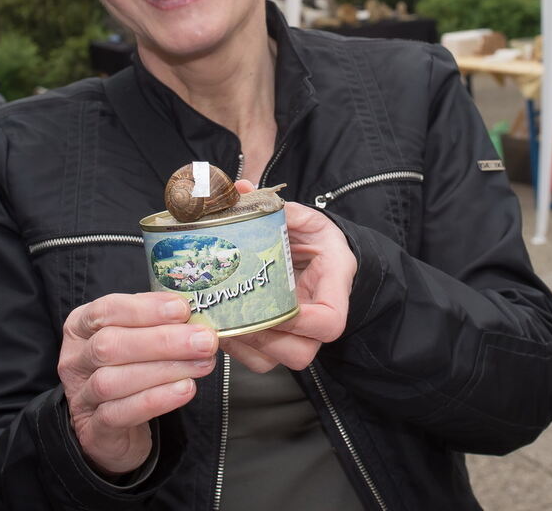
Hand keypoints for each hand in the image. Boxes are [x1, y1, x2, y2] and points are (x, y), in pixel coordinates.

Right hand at [58, 292, 217, 474]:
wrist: (116, 426)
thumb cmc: (130, 368)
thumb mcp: (138, 337)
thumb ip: (158, 323)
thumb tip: (195, 315)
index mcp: (82, 326)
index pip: (106, 310)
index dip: (145, 308)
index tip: (182, 309)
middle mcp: (75, 359)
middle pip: (109, 345)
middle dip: (162, 340)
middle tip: (204, 340)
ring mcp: (80, 396)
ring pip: (113, 380)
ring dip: (164, 370)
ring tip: (202, 364)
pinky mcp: (93, 430)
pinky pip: (119, 414)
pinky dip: (156, 400)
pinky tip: (185, 389)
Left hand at [220, 182, 356, 372]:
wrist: (318, 254)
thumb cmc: (316, 238)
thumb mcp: (305, 218)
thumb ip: (279, 207)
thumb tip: (243, 190)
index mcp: (333, 286)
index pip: (330, 322)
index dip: (304, 323)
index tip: (280, 307)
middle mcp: (317, 317)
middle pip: (301, 352)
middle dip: (264, 339)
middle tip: (235, 315)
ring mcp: (298, 335)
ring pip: (276, 362)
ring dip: (245, 346)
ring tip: (219, 321)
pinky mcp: (278, 340)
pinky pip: (258, 360)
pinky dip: (237, 349)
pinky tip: (218, 325)